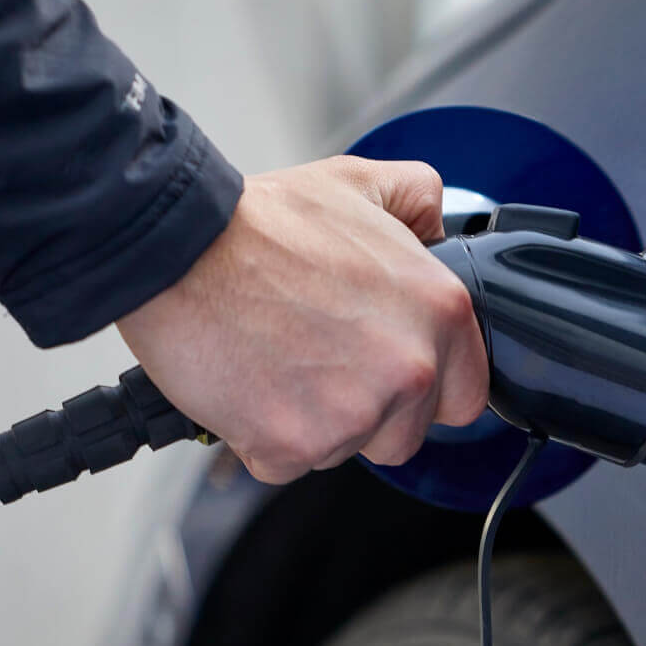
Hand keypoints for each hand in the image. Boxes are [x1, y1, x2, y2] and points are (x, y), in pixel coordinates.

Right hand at [117, 156, 488, 483]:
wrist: (178, 250)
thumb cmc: (263, 223)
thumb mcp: (363, 183)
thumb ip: (421, 202)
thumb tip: (439, 225)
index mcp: (441, 312)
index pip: (467, 393)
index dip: (429, 385)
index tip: (393, 370)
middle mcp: (409, 369)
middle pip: (408, 433)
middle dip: (372, 409)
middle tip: (323, 359)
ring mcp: (353, 415)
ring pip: (349, 449)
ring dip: (319, 422)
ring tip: (281, 360)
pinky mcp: (293, 446)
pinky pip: (291, 462)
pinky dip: (268, 435)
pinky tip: (251, 382)